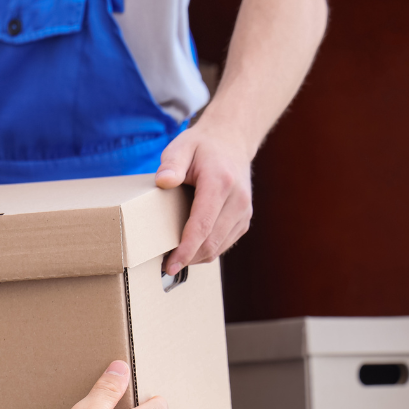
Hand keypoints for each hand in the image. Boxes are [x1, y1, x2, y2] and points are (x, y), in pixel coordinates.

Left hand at [154, 122, 253, 275]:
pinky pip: (224, 244)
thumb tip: (164, 181)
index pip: (202, 225)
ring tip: (174, 258)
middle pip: (211, 242)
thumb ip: (171, 164)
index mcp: (220, 183)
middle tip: (165, 265)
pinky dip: (206, 251)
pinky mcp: (244, 220)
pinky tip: (190, 249)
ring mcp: (244, 211)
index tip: (170, 265)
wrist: (231, 142)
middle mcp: (237, 200)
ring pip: (218, 247)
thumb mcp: (181, 147)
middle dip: (187, 258)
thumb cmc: (201, 147)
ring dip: (196, 257)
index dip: (185, 250)